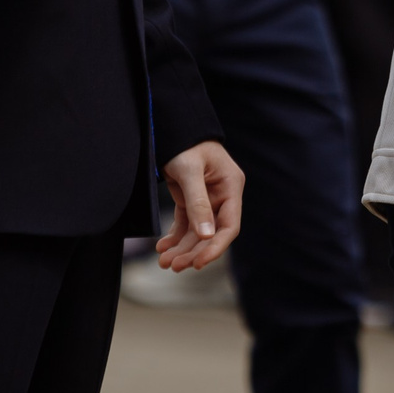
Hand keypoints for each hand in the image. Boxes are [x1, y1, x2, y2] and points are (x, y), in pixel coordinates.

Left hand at [157, 139, 242, 270]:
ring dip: (182, 249)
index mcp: (231, 187)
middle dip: (193, 251)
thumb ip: (198, 203)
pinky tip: (162, 248)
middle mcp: (222, 196)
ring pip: (197, 233)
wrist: (172, 127)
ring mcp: (207, 199)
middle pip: (211, 234)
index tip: (198, 263)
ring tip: (164, 262)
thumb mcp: (189, 171)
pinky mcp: (191, 200)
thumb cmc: (185, 144)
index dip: (215, 247)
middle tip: (173, 265)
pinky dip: (175, 238)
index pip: (229, 226)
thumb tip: (205, 236)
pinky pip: (186, 225)